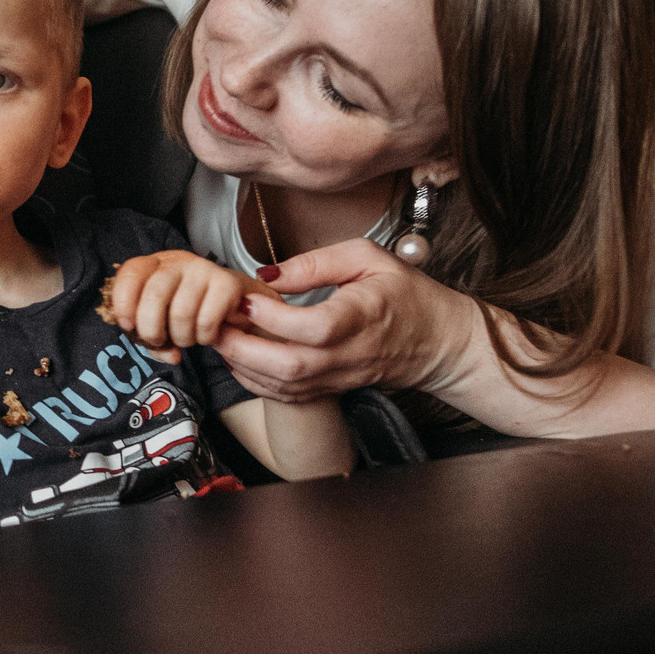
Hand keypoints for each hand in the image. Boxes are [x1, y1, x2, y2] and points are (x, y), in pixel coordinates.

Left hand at [105, 250, 271, 363]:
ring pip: (181, 314)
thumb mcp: (161, 318)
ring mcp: (203, 269)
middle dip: (151, 330)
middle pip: (154, 296)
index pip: (130, 274)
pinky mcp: (227, 283)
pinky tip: (206, 334)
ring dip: (181, 338)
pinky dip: (204, 338)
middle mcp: (177, 261)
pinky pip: (206, 321)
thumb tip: (170, 354)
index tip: (128, 326)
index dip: (123, 303)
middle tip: (159, 341)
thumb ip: (152, 338)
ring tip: (186, 338)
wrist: (230, 300)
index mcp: (154, 264)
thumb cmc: (187, 309)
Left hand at [211, 239, 485, 403]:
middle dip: (245, 348)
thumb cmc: (404, 293)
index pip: (315, 327)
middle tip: (218, 322)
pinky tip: (238, 358)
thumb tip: (268, 275)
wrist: (436, 341)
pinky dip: (256, 381)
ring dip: (243, 366)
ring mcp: (340, 378)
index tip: (247, 299)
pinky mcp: (331, 390)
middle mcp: (351, 354)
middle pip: (292, 365)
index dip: (275, 318)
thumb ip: (317, 262)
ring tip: (220, 337)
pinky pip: (288, 396)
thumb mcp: (367, 258)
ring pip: (285, 386)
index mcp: (364, 316)